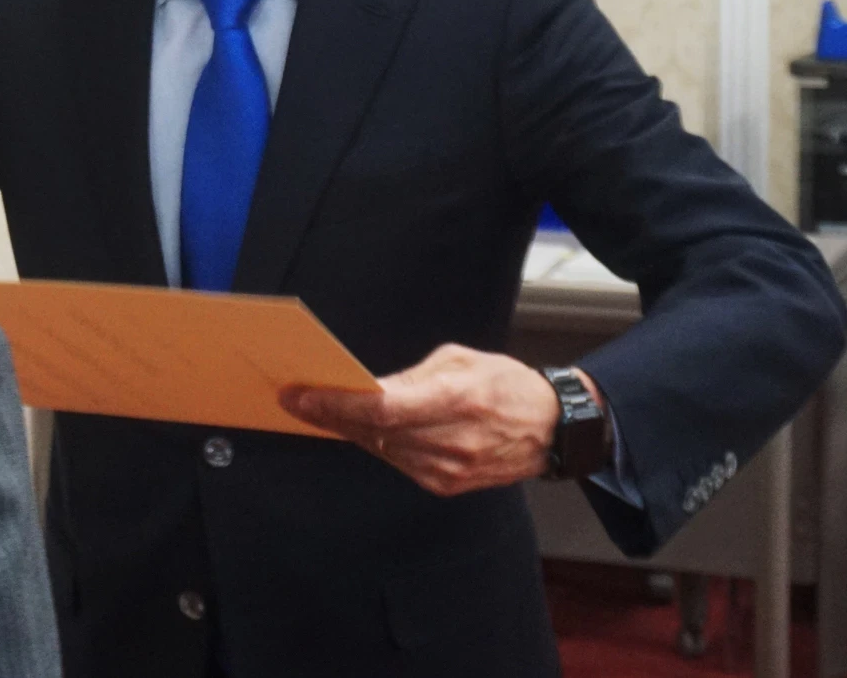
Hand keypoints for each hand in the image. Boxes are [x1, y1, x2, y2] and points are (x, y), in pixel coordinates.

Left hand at [280, 344, 595, 496]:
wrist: (552, 429)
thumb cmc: (505, 384)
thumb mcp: (459, 361)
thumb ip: (410, 377)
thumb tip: (365, 388)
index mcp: (456, 400)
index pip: (381, 408)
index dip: (336, 404)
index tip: (301, 394)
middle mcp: (451, 441)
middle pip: (373, 431)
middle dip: (329, 414)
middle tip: (294, 399)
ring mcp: (449, 468)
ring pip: (380, 449)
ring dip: (346, 430)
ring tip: (316, 409)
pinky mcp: (446, 484)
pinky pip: (397, 462)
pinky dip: (374, 443)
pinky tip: (355, 428)